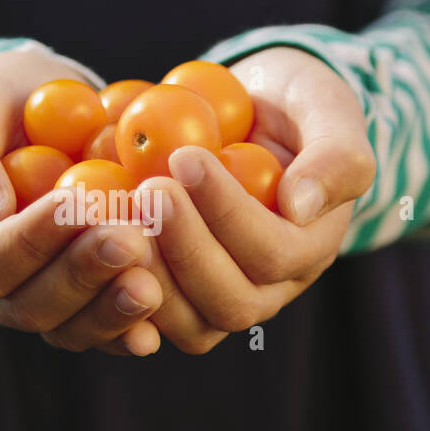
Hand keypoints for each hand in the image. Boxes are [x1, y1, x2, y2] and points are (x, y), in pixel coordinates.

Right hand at [0, 44, 163, 354]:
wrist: (36, 120)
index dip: (32, 240)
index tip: (77, 202)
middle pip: (32, 306)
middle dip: (83, 275)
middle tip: (130, 238)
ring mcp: (41, 305)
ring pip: (71, 329)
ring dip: (114, 309)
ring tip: (155, 280)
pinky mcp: (84, 309)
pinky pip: (108, 332)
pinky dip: (135, 325)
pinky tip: (168, 305)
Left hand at [138, 46, 375, 352]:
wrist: (255, 115)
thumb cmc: (296, 106)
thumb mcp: (329, 108)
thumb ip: (336, 156)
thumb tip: (300, 205)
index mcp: (311, 247)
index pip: (274, 253)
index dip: (228, 213)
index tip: (186, 157)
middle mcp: (271, 288)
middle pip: (231, 302)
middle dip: (186, 249)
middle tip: (147, 189)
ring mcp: (222, 298)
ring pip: (190, 324)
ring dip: (149, 275)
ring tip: (117, 215)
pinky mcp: (179, 297)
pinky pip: (149, 316)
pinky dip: (119, 285)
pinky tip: (92, 237)